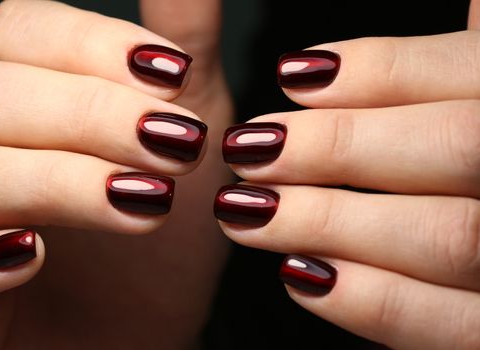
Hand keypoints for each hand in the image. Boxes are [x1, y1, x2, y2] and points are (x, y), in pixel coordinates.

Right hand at [0, 1, 231, 347]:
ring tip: (146, 200)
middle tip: (178, 147)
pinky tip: (30, 255)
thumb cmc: (167, 238)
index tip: (175, 81)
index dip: (94, 47)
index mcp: (30, 103)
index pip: (19, 32)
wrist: (150, 329)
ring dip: (55, 179)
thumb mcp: (189, 131)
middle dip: (89, 115)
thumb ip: (183, 47)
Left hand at [216, 1, 479, 348]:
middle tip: (249, 149)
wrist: (477, 243)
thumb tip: (346, 50)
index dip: (380, 70)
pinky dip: (368, 300)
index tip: (293, 76)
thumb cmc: (462, 166)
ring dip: (327, 221)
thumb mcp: (468, 99)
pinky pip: (450, 326)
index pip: (469, 71)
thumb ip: (442, 72)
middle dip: (339, 145)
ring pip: (447, 236)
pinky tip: (299, 272)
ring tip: (247, 209)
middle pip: (457, 148)